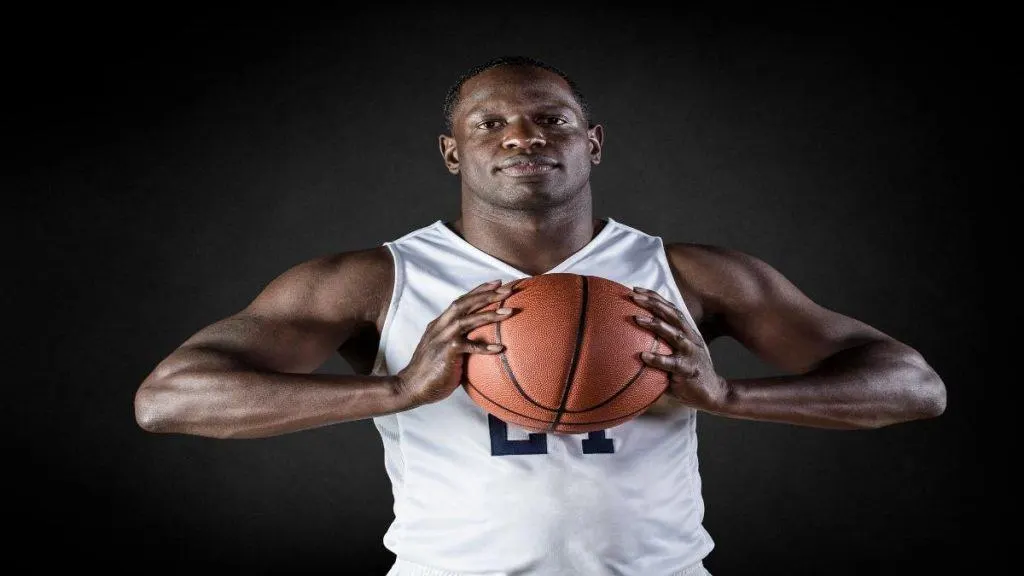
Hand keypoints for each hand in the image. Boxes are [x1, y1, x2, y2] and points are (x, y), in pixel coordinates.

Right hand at [395, 280, 512, 406]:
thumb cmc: (431, 372)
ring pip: (468, 320)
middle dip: (486, 294)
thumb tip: (481, 342)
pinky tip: (500, 348)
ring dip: (489, 314)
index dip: (479, 290)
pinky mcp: (446, 352)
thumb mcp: (445, 350)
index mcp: (440, 324)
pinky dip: (485, 346)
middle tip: (508, 289)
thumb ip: (458, 341)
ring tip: (509, 311)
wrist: (411, 387)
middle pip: (464, 304)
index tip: (498, 283)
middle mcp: (440, 326)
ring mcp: (442, 338)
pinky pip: (469, 346)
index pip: (461, 301)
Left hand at [630, 287, 727, 410]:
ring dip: (655, 324)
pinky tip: (644, 356)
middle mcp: (690, 338)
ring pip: (674, 334)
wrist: (713, 392)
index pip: (670, 309)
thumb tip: (631, 339)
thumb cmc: (687, 371)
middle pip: (672, 315)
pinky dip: (658, 359)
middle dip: (653, 303)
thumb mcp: (676, 352)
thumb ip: (661, 344)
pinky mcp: (688, 370)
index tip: (636, 289)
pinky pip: (672, 364)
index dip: (655, 297)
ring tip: (636, 319)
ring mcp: (690, 353)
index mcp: (686, 331)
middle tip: (633, 296)